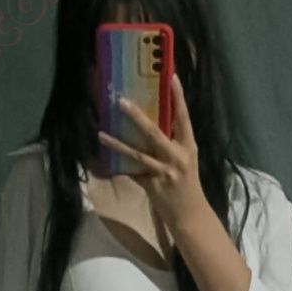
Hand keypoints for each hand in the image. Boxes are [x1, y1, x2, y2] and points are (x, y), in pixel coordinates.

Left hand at [97, 72, 207, 227]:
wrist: (190, 213)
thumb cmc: (187, 183)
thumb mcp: (185, 159)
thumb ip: (172, 143)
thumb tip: (152, 124)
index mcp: (188, 146)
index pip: (184, 118)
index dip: (178, 98)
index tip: (172, 77)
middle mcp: (177, 157)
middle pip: (154, 133)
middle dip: (137, 117)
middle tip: (121, 101)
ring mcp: (164, 172)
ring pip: (137, 154)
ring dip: (117, 144)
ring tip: (101, 134)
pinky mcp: (152, 186)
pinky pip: (132, 173)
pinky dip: (119, 167)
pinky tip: (104, 161)